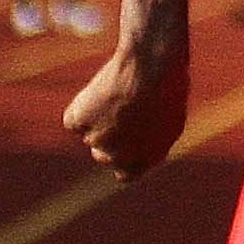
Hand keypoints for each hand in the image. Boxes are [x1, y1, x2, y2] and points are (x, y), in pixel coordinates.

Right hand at [65, 38, 190, 179]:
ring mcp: (97, 140)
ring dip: (96, 118)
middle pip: (103, 155)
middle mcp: (119, 157)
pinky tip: (99, 91)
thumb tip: (142, 141)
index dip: (123, 158)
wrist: (150, 69)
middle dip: (108, 137)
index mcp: (145, 160)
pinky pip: (73, 119)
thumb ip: (153, 139)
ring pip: (88, 133)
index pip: (125, 174)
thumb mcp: (170, 119)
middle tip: (118, 109)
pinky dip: (80, 107)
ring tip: (116, 93)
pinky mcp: (79, 122)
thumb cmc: (167, 88)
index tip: (123, 141)